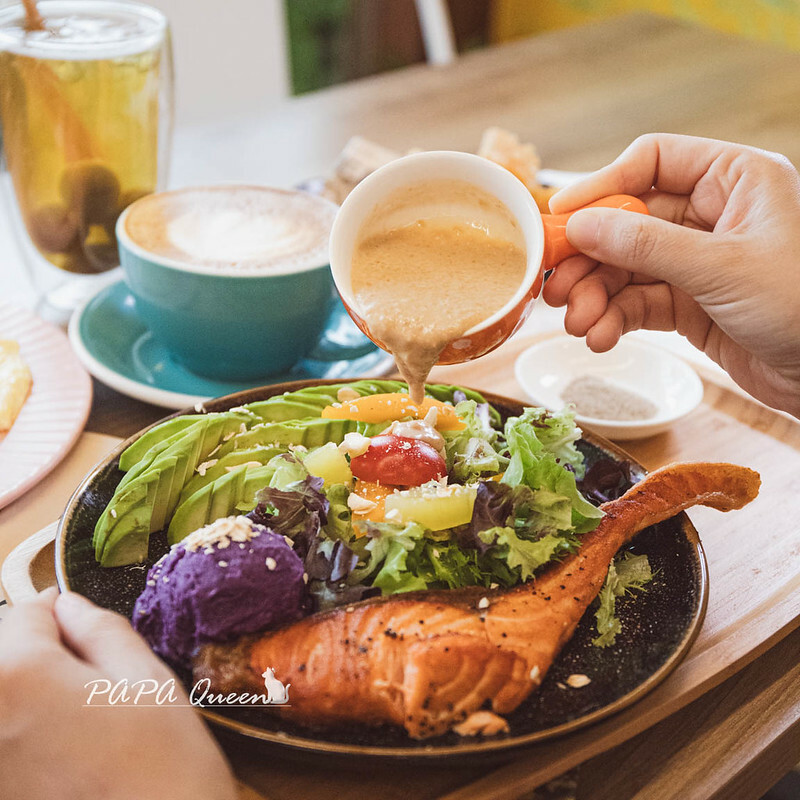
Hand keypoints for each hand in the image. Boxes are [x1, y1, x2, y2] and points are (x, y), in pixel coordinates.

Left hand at [0, 590, 236, 799]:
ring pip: (7, 698)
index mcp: (18, 675)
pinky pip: (10, 740)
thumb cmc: (162, 763)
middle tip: (87, 671)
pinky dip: (28, 731)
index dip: (58, 610)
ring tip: (78, 716)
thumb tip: (68, 607)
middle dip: (37, 651)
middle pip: (5, 656)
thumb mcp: (144, 678)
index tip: (80, 619)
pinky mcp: (2, 791)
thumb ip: (99, 630)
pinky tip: (68, 753)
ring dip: (30, 694)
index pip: (24, 613)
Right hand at [543, 133, 799, 417]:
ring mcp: (698, 261)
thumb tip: (581, 225)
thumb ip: (646, 245)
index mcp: (734, 180)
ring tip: (578, 324)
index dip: (601, 186)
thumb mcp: (721, 268)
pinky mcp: (690, 303)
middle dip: (590, 258)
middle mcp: (713, 215)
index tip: (560, 218)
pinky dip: (614, 319)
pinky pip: (638, 303)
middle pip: (628, 221)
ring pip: (627, 268)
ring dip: (596, 296)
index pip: (652, 162)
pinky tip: (600, 337)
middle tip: (557, 288)